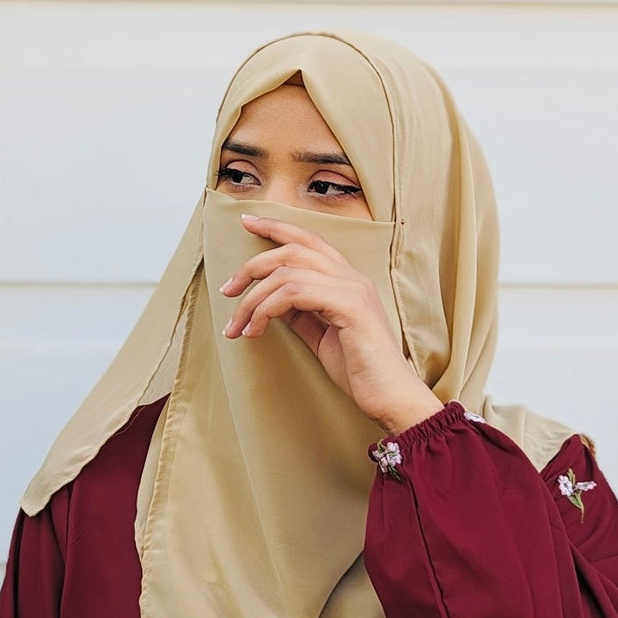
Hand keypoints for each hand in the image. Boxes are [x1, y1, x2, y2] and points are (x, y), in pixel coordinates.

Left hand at [218, 214, 442, 434]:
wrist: (391, 396)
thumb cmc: (359, 370)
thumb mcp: (321, 336)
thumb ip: (300, 314)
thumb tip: (270, 300)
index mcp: (347, 280)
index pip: (308, 240)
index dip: (276, 227)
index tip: (247, 221)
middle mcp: (352, 278)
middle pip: (293, 249)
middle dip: (252, 266)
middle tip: (227, 290)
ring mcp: (353, 290)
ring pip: (288, 272)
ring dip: (253, 299)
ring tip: (238, 326)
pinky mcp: (350, 307)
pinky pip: (295, 293)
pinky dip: (267, 310)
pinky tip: (257, 330)